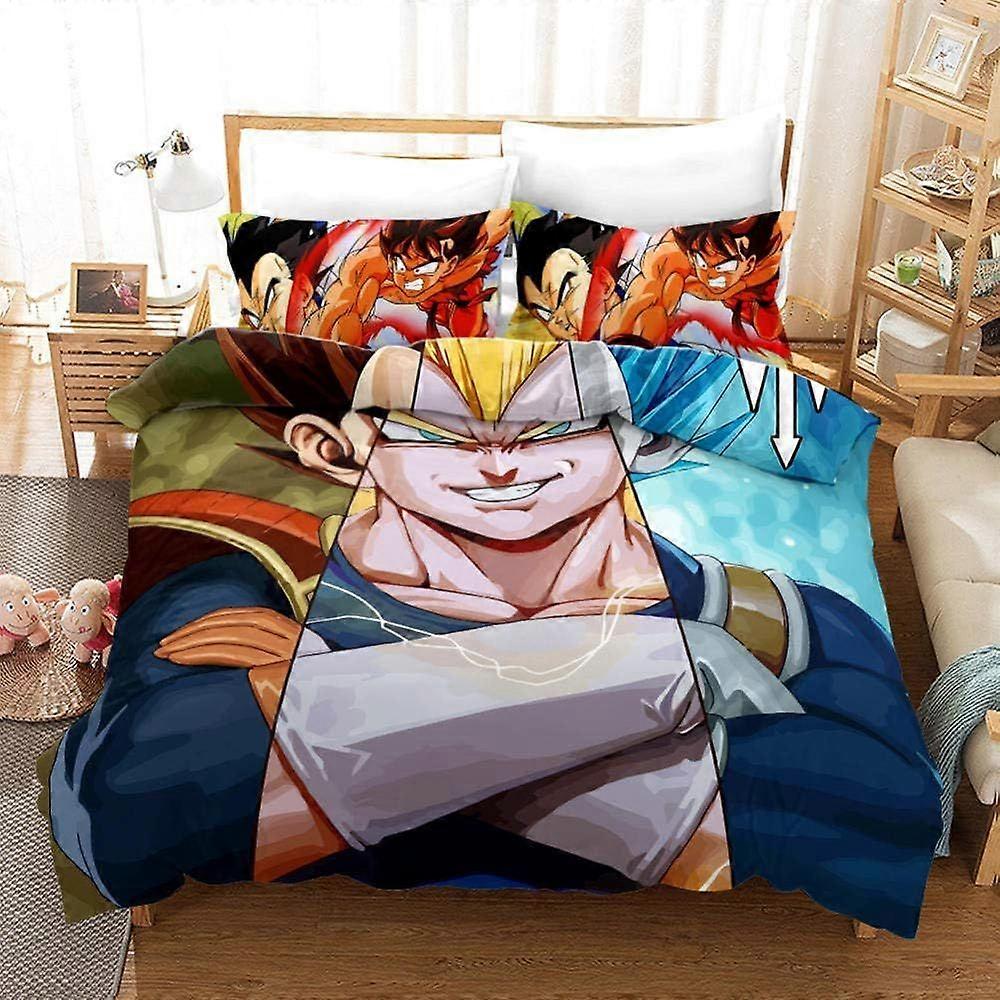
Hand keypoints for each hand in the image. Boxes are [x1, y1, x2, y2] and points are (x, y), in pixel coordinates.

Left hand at [155, 607, 299, 725]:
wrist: (334, 745)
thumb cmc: (311, 725)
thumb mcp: (293, 688)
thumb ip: (273, 669)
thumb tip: (236, 662)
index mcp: (304, 640)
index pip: (256, 616)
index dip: (219, 620)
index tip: (189, 631)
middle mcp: (300, 641)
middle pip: (241, 621)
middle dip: (199, 628)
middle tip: (166, 643)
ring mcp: (291, 654)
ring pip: (234, 634)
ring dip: (193, 639)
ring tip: (165, 652)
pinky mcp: (280, 671)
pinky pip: (233, 654)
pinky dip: (202, 652)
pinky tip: (180, 659)